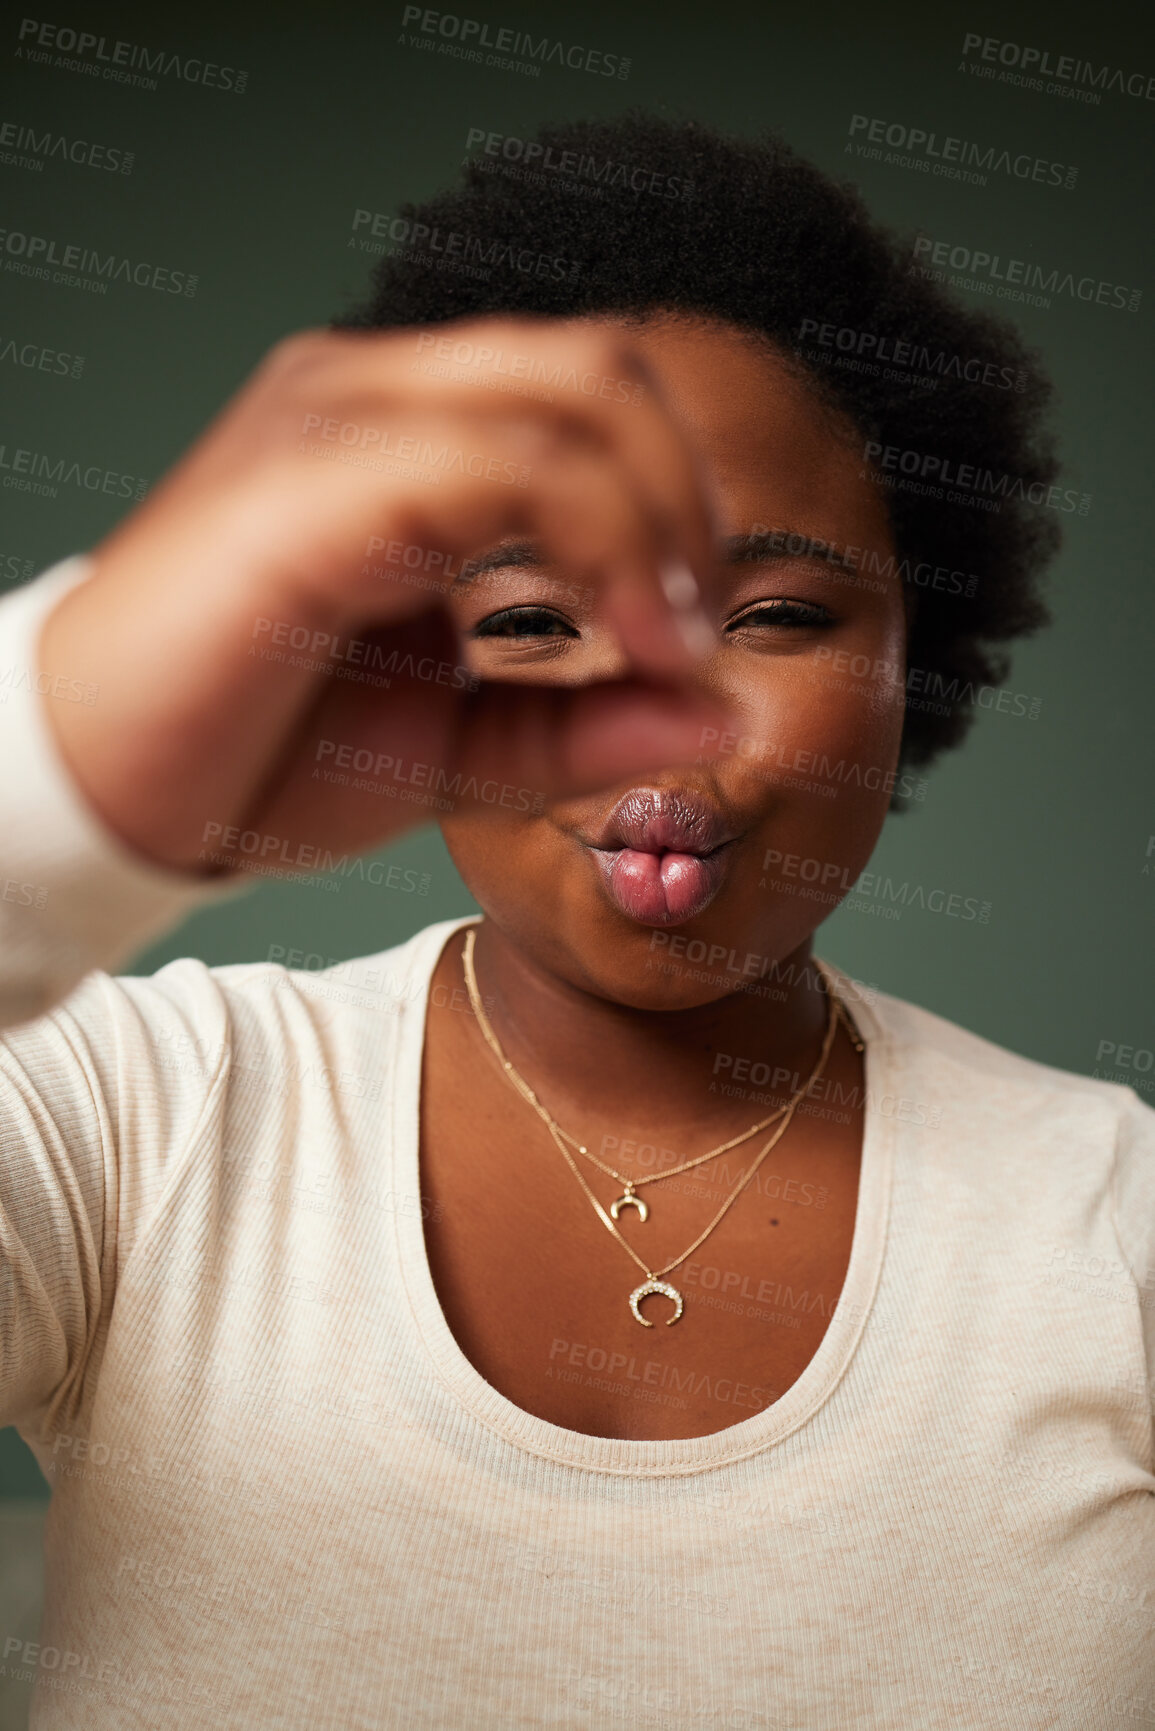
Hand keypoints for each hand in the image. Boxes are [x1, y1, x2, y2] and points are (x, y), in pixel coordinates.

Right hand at [38, 317, 726, 872]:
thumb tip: (729, 709)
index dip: (683, 502)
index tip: (698, 641)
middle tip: (696, 631)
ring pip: (571, 391)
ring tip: (666, 643)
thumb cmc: (258, 752)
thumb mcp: (459, 747)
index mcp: (402, 435)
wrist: (110, 794)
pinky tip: (622, 636)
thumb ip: (588, 722)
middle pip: (602, 365)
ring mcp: (336, 422)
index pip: (593, 391)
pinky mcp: (313, 484)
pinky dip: (600, 542)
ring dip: (657, 519)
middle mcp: (371, 397)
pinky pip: (499, 462)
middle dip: (688, 499)